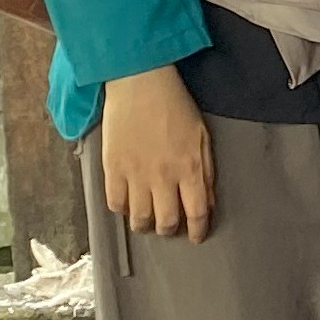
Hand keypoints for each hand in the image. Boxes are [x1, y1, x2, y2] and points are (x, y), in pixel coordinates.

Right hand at [99, 66, 213, 239]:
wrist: (140, 83)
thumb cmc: (176, 107)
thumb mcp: (202, 137)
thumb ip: (206, 172)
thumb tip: (207, 202)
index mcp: (190, 169)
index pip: (197, 212)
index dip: (198, 230)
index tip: (196, 236)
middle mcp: (164, 177)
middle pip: (166, 221)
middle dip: (170, 230)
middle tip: (169, 226)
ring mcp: (136, 174)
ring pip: (139, 218)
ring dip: (145, 224)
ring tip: (147, 220)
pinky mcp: (113, 168)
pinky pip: (115, 202)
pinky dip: (121, 209)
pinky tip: (127, 203)